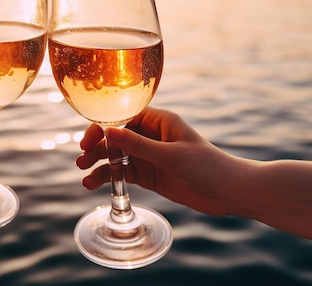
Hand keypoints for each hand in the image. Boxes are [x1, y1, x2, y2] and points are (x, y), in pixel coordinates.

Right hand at [76, 107, 246, 215]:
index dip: (102, 127)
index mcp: (159, 121)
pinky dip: (108, 177)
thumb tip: (109, 132)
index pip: (123, 118)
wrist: (229, 192)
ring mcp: (148, 155)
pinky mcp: (148, 174)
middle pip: (115, 137)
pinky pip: (123, 172)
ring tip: (84, 177)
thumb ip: (139, 146)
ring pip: (115, 156)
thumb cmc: (207, 166)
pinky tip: (94, 184)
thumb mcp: (171, 155)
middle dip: (97, 147)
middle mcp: (151, 135)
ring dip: (99, 164)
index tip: (88, 141)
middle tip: (82, 160)